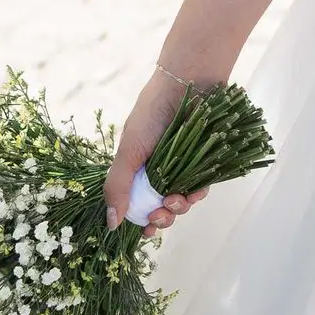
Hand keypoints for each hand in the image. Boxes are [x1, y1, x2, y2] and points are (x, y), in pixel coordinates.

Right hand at [103, 69, 210, 233]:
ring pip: (181, 202)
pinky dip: (197, 195)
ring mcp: (182, 167)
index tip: (144, 232)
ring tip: (175, 201)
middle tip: (159, 216)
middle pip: (160, 208)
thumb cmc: (153, 112)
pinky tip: (193, 193)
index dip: (141, 221)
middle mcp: (160, 171)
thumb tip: (111, 225)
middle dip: (160, 219)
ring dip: (178, 209)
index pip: (137, 204)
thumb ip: (118, 186)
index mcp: (138, 170)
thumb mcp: (129, 149)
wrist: (187, 82)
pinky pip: (201, 187)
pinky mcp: (204, 161)